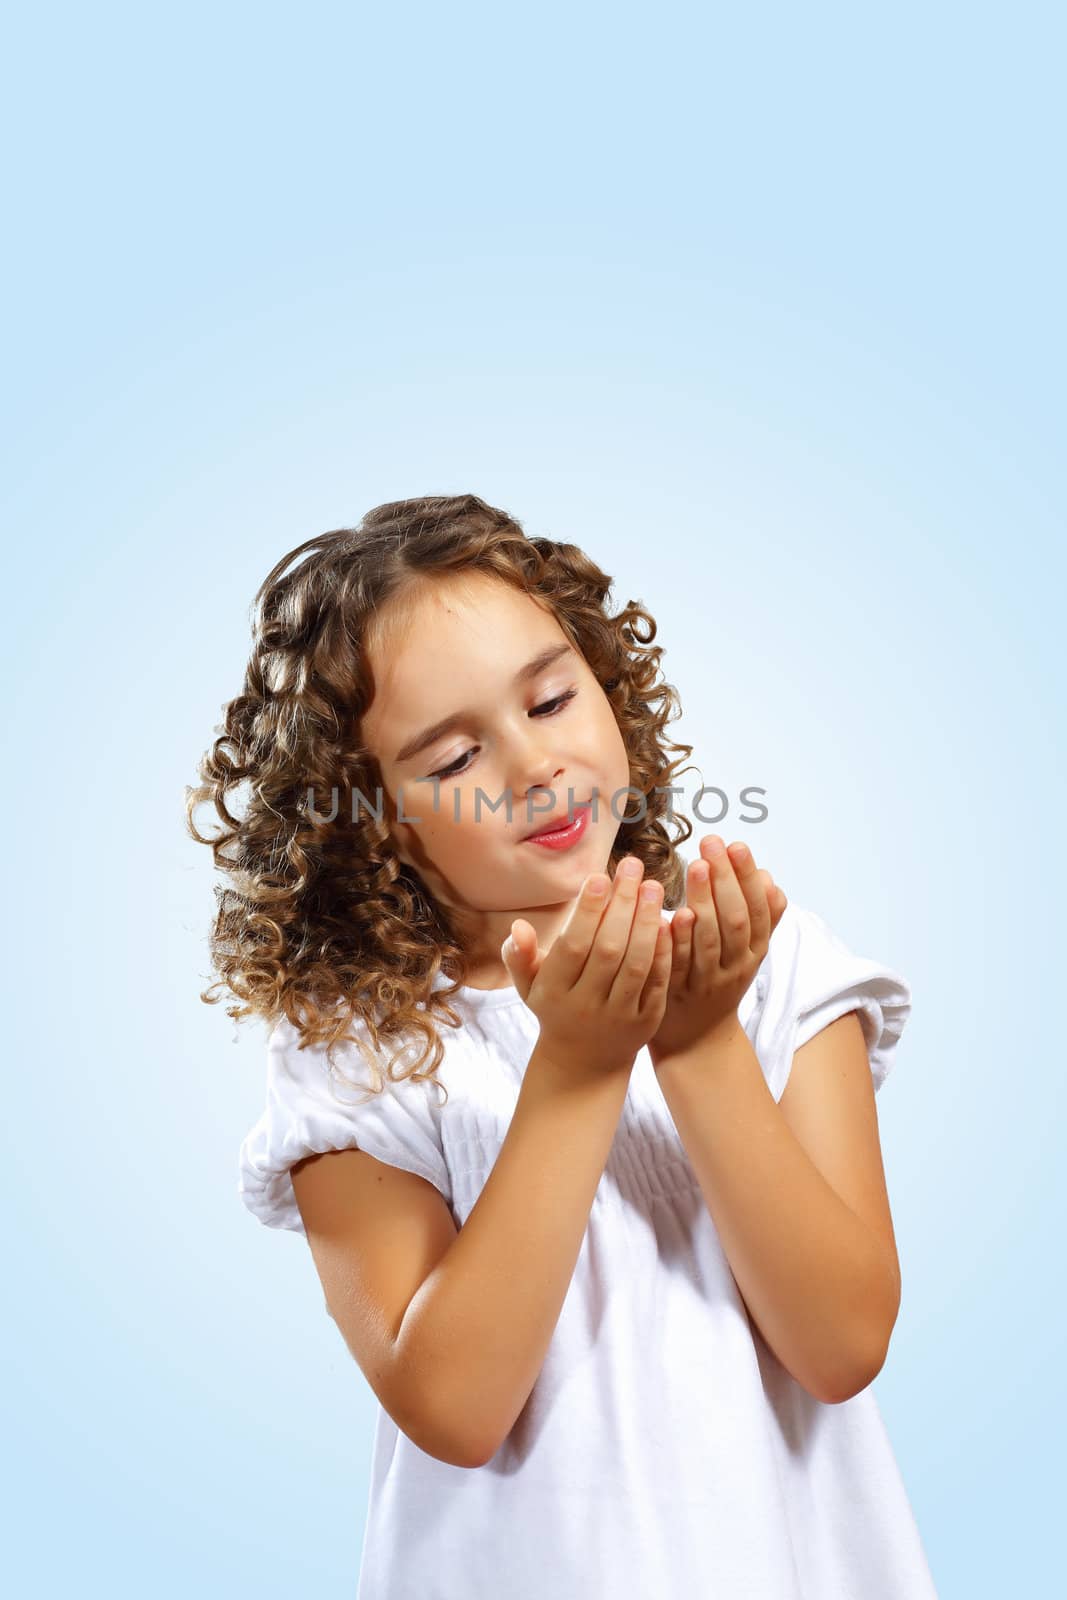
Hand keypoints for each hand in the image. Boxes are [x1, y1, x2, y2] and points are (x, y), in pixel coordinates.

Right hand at [502, 856, 672, 1079]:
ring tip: (653, 886)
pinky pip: (657, 982)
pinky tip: (669, 920)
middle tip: (634, 868)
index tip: (600, 876)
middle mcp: (586, 1005)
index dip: (588, 911)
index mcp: (554, 992)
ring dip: (647, 922)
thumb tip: (517, 927)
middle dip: (623, 905)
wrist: (584, 1064)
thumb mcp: (529, 987)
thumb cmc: (556, 1009)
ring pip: (636, 964)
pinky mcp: (646, 1021)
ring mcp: (618, 1015)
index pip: (574, 946)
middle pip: (608, 950)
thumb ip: (520, 956)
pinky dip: (663, 951)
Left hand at [647, 836, 787, 1065]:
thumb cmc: (720, 983)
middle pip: (734, 920)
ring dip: (704, 900)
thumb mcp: (748, 952)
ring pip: (709, 939)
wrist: (698, 1041)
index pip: (756, 909)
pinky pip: (678, 964)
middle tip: (712, 842)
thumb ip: (761, 918)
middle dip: (726, 878)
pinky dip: (678, 939)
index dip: (747, 877)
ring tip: (696, 865)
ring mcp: (706, 981)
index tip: (737, 844)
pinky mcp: (676, 992)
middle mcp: (734, 966)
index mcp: (754, 951)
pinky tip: (672, 914)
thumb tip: (770, 879)